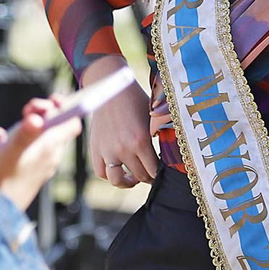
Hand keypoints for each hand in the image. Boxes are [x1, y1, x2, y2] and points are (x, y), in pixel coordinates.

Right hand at [0, 96, 82, 209]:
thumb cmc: (1, 180)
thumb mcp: (11, 151)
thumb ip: (24, 133)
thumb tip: (37, 118)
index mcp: (50, 148)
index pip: (72, 123)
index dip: (66, 108)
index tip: (52, 100)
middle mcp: (49, 156)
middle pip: (55, 127)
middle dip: (42, 112)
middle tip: (28, 108)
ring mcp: (39, 164)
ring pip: (38, 136)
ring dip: (25, 125)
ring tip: (8, 128)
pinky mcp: (27, 170)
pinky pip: (25, 149)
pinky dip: (13, 140)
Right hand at [83, 57, 157, 188]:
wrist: (110, 87)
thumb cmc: (136, 100)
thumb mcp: (153, 117)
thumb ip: (161, 136)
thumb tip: (174, 154)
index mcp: (141, 141)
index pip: (154, 170)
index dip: (160, 174)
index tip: (163, 173)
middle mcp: (123, 149)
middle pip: (139, 176)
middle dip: (148, 177)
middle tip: (152, 174)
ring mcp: (107, 151)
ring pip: (118, 180)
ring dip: (128, 182)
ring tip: (133, 177)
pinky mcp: (95, 149)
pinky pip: (101, 172)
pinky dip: (110, 175)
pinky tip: (118, 169)